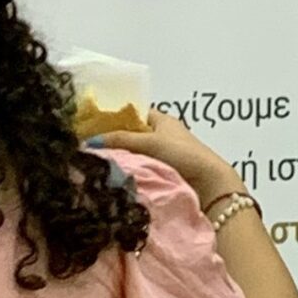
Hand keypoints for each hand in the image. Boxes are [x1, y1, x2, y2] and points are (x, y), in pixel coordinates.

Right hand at [87, 106, 239, 207]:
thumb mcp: (149, 142)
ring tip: (95, 164)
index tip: (92, 125)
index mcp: (162, 120)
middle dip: (114, 141)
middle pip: (132, 135)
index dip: (114, 117)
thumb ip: (120, 140)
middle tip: (89, 148)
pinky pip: (140, 170)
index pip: (133, 113)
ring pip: (135, 154)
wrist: (209, 184)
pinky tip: (112, 177)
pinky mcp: (164, 174)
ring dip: (121, 159)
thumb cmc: (183, 154)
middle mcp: (162, 135)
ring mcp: (163, 156)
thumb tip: (89, 142)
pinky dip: (129, 172)